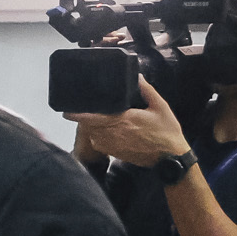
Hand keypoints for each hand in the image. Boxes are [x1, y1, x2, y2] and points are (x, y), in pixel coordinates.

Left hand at [66, 74, 191, 169]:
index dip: (77, 114)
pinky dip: (98, 135)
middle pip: (88, 124)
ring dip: (92, 126)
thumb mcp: (160, 107)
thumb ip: (147, 90)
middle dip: (84, 117)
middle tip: (83, 108)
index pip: (93, 117)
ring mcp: (112, 144)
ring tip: (99, 117)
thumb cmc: (166, 132)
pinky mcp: (113, 152)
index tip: (66, 110)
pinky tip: (108, 129)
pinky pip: (98, 141)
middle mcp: (113, 133)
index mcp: (123, 119)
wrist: (170, 158)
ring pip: (92, 133)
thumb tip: (138, 76)